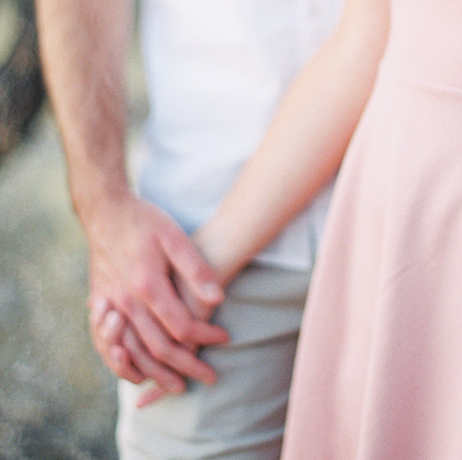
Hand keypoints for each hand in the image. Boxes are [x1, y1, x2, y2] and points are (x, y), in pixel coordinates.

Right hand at [84, 194, 228, 386]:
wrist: (105, 211)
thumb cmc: (145, 221)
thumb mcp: (174, 236)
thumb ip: (195, 268)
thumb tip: (217, 297)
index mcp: (148, 285)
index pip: (181, 326)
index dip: (205, 336)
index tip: (224, 339)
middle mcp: (126, 302)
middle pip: (158, 348)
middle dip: (186, 366)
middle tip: (208, 378)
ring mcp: (110, 306)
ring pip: (133, 353)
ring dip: (155, 374)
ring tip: (177, 387)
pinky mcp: (101, 304)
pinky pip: (109, 346)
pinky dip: (125, 365)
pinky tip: (138, 372)